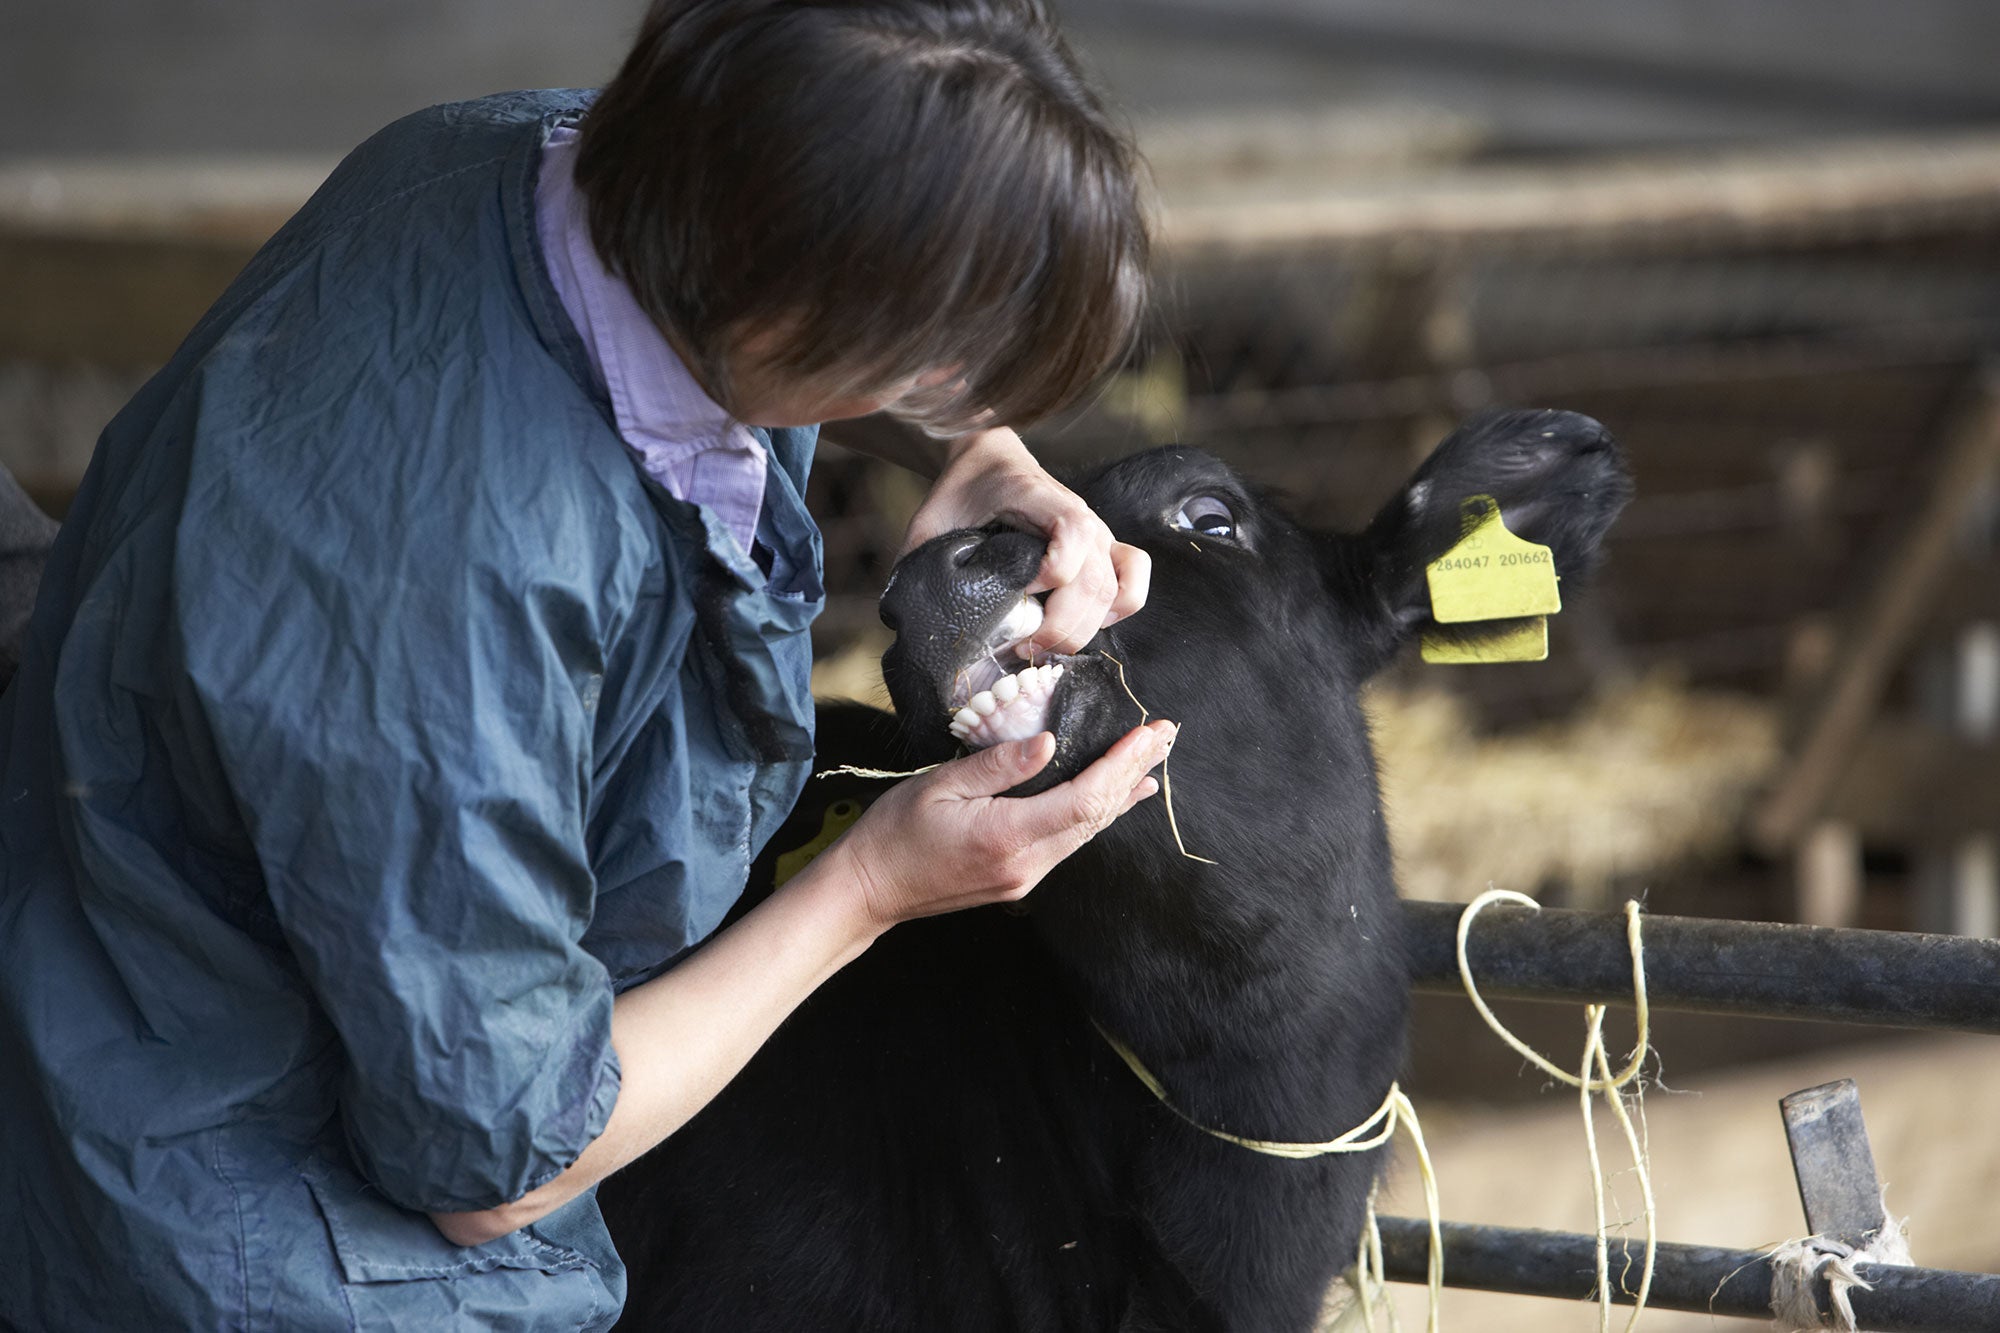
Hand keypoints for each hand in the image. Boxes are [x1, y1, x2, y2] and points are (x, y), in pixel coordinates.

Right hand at [822, 719, 1175, 930]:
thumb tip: (1049, 741)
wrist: (869, 890)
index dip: (1121, 765)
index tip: (1148, 733)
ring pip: (1089, 831)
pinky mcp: (1020, 877)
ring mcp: (1026, 876)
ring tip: (1152, 759)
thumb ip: (997, 765)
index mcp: (1007, 836)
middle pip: (1097, 816)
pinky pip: (1071, 841)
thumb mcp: (938, 785)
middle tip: (1166, 734)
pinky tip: (1118, 798)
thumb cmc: (894, 832)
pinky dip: (1098, 812)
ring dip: (1122, 793)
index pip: (1084, 798)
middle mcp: (1027, 863)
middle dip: (1134, 772)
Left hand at [901, 427, 1150, 654]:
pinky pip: (1133, 581)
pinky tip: (1085, 626)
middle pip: (1094, 581)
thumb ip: (922, 562)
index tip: (1017, 594)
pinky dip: (1119, 610)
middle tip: (1021, 649)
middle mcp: (1081, 515)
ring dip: (1081, 631)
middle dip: (1058, 627)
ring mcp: (1098, 534)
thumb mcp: (932, 522)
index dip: (1052, 571)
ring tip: (1043, 647)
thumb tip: (910, 619)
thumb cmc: (961, 492)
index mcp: (1039, 497)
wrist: (988, 461)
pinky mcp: (1104, 550)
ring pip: (1113, 593)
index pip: (1073, 531)